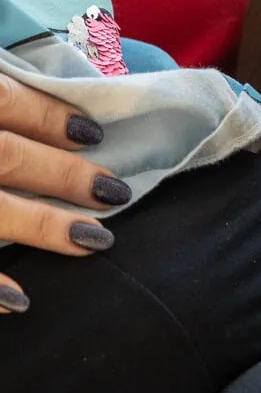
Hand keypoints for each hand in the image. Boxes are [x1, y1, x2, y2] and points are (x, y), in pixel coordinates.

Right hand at [0, 74, 129, 313]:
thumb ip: (3, 92)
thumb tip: (76, 118)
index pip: (2, 99)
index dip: (49, 116)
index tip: (95, 135)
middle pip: (3, 156)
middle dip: (62, 175)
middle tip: (117, 193)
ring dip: (40, 227)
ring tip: (95, 240)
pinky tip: (23, 300)